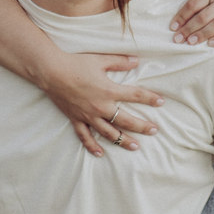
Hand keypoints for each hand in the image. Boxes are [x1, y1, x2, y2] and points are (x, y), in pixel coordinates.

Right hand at [39, 51, 164, 157]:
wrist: (51, 72)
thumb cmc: (76, 64)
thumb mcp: (100, 60)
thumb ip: (120, 62)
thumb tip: (136, 60)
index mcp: (109, 90)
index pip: (136, 95)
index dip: (150, 98)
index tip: (161, 102)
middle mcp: (101, 107)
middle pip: (126, 120)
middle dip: (142, 126)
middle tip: (154, 131)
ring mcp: (88, 116)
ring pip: (109, 133)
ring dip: (123, 140)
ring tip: (135, 146)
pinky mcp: (76, 120)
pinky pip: (86, 137)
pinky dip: (93, 146)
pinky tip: (100, 153)